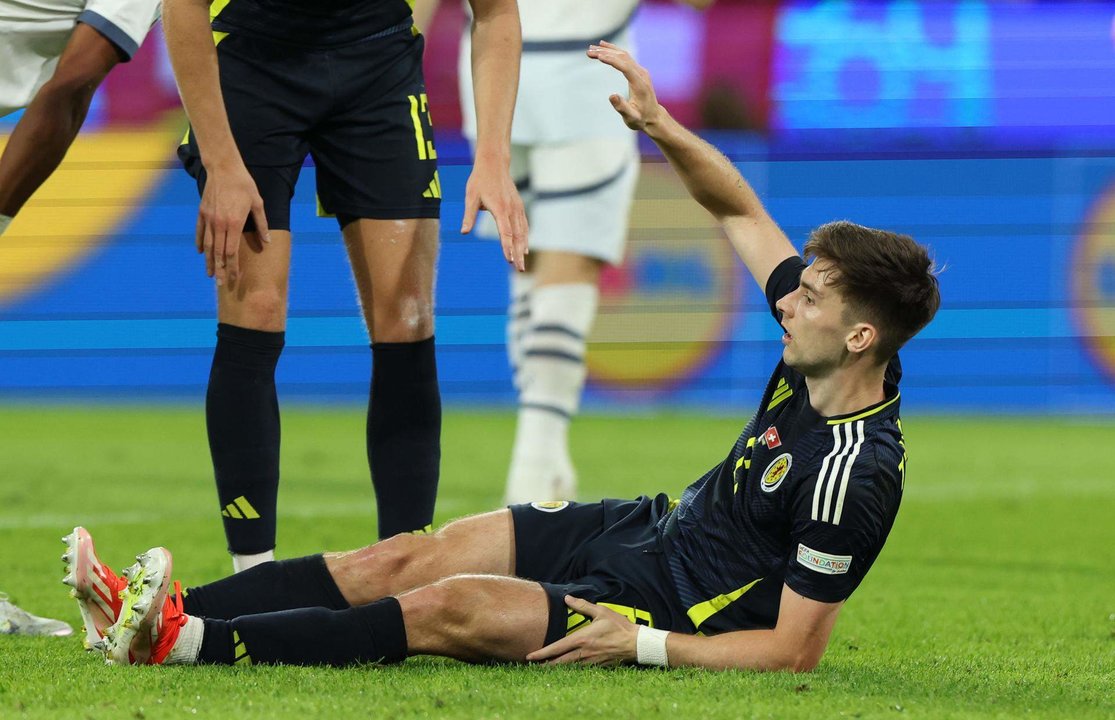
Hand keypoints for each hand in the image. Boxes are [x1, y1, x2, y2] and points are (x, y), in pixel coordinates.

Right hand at [196, 160, 269, 285]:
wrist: (224, 168)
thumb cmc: (244, 185)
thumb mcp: (258, 204)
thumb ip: (261, 225)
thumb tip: (267, 242)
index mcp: (234, 223)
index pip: (232, 252)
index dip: (233, 267)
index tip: (234, 278)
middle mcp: (219, 224)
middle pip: (218, 252)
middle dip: (220, 270)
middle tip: (220, 284)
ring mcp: (209, 218)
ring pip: (207, 245)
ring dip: (209, 261)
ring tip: (209, 273)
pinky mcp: (202, 212)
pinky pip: (199, 231)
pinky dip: (199, 243)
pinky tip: (200, 253)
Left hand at [460, 153, 527, 271]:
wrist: (494, 163)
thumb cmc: (479, 180)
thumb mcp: (470, 197)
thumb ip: (469, 216)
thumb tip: (463, 232)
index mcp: (500, 208)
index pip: (505, 232)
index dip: (507, 247)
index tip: (509, 259)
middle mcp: (511, 209)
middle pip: (517, 235)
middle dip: (518, 254)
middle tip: (519, 269)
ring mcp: (517, 208)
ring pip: (523, 232)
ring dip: (523, 248)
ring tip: (522, 264)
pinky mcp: (519, 206)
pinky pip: (524, 225)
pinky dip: (525, 238)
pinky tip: (524, 248)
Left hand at [525, 596, 638, 665]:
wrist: (635, 643)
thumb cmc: (618, 626)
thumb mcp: (600, 612)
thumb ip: (582, 605)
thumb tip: (567, 598)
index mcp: (582, 639)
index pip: (557, 648)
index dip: (542, 653)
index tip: (529, 657)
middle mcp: (583, 653)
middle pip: (558, 662)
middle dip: (544, 665)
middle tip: (531, 666)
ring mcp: (590, 661)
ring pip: (568, 667)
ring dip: (555, 668)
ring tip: (543, 667)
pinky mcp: (597, 666)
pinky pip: (579, 669)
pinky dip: (569, 669)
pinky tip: (564, 668)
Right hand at [586, 41, 662, 132]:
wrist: (653, 117)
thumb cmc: (641, 119)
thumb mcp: (631, 117)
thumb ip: (622, 107)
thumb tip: (611, 96)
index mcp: (640, 84)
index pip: (625, 67)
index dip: (612, 60)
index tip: (599, 56)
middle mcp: (641, 74)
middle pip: (623, 58)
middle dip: (605, 53)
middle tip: (589, 52)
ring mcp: (640, 71)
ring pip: (623, 55)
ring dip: (607, 50)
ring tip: (591, 49)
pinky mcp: (638, 71)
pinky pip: (625, 58)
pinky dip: (613, 52)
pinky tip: (603, 47)